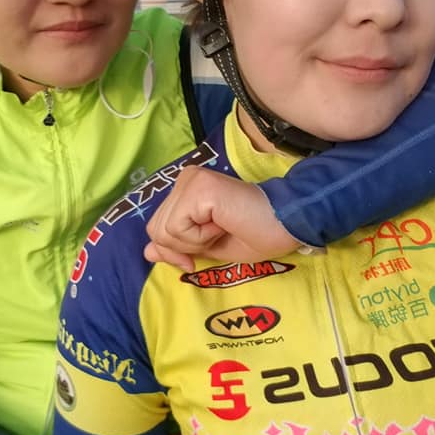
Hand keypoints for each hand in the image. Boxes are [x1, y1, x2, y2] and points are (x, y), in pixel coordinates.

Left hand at [144, 166, 299, 270]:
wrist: (287, 223)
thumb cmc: (255, 234)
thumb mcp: (208, 248)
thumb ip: (177, 247)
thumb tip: (147, 251)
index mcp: (186, 189)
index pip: (157, 228)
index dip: (175, 250)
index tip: (199, 256)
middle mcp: (185, 178)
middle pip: (156, 230)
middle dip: (184, 247)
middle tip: (218, 235)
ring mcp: (190, 180)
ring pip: (164, 231)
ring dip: (195, 242)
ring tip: (223, 227)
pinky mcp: (198, 187)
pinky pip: (178, 227)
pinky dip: (200, 237)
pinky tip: (223, 223)